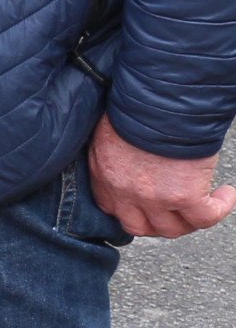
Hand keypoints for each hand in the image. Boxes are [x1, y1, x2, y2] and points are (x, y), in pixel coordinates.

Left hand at [88, 116, 234, 238]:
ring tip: (204, 203)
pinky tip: (226, 195)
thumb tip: (132, 156)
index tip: (146, 204)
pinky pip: (205, 217)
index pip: (111, 207)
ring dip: (189, 220)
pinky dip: (219, 209)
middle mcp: (124, 192)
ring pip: (172, 228)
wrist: (159, 99)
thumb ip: (117, 152)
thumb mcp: (112, 131)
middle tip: (176, 211)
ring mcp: (153, 197)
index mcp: (103, 174)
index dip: (131, 209)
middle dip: (158, 222)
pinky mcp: (184, 195)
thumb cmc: (137, 105)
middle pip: (140, 226)